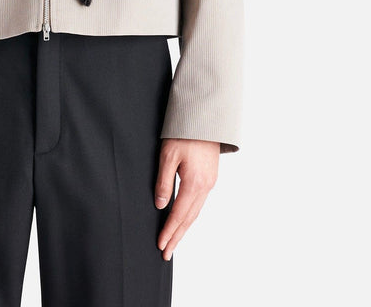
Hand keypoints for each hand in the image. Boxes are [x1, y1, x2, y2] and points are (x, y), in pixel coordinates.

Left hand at [154, 138, 219, 259]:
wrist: (206, 118)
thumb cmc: (184, 133)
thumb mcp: (168, 155)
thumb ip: (163, 181)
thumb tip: (160, 205)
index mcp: (195, 183)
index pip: (179, 214)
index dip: (169, 231)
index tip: (160, 245)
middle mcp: (205, 187)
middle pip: (189, 218)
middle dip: (177, 236)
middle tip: (166, 253)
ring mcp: (210, 183)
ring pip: (195, 212)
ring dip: (184, 228)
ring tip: (173, 241)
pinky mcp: (211, 177)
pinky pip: (199, 203)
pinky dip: (190, 215)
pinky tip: (184, 219)